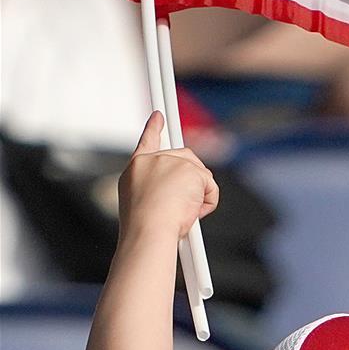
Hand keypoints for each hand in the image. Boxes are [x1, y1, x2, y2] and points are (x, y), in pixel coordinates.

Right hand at [117, 111, 219, 240]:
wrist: (148, 232)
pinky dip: (207, 204)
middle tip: (187, 204)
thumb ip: (159, 194)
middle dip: (192, 181)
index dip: (154, 128)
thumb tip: (178, 198)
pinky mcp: (191, 170)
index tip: (159, 117)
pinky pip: (210, 188)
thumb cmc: (144, 228)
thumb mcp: (144, 207)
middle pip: (185, 160)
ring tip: (181, 213)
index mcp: (136, 169)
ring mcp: (172, 162)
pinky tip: (192, 212)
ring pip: (199, 176)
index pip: (147, 143)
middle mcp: (153, 160)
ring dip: (197, 197)